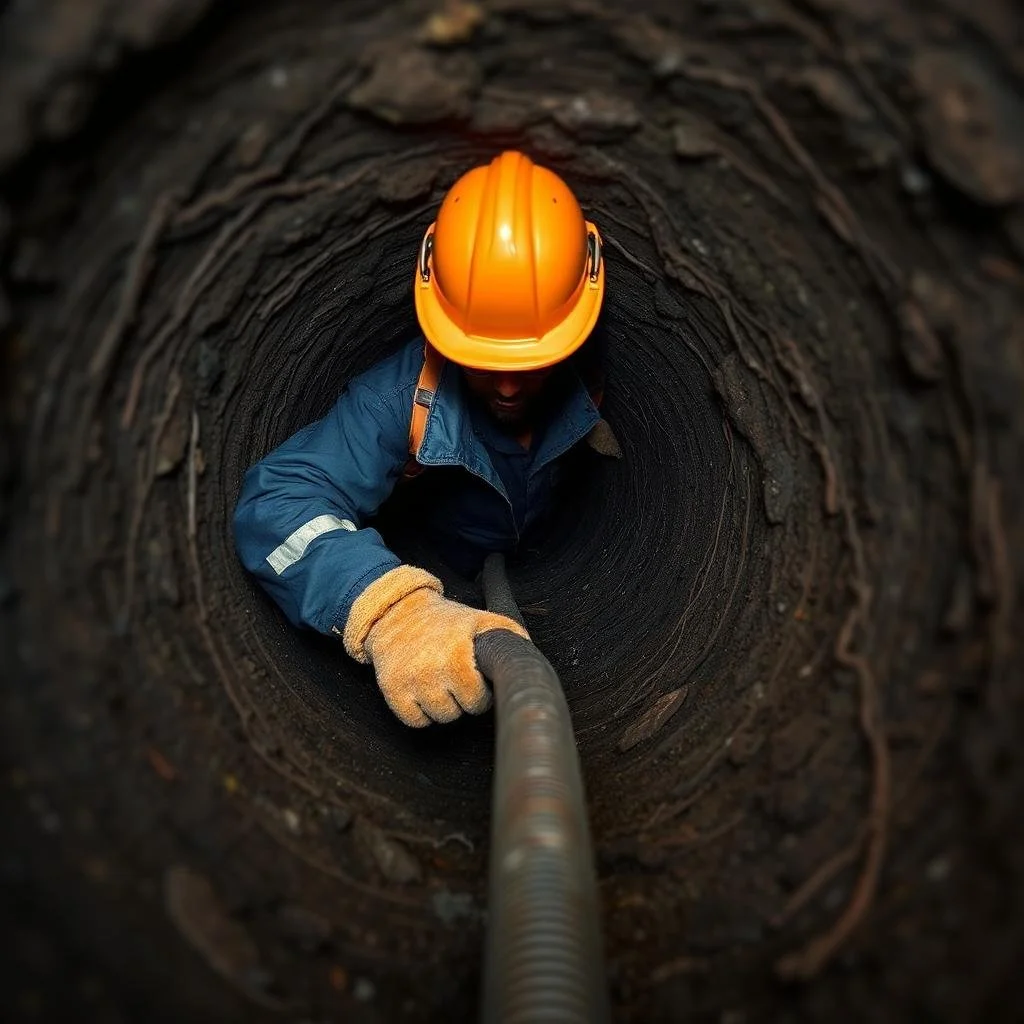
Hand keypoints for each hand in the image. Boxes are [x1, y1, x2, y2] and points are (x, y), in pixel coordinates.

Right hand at [344, 566, 527, 726]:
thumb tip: (529, 651)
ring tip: (441, 684)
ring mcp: (409, 681)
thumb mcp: (478, 619)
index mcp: (457, 655)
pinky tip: (424, 692)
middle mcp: (431, 670)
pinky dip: (421, 712)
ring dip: (443, 706)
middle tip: (456, 680)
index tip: (475, 681)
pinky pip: (414, 721)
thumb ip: (507, 632)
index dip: (480, 693)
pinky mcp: (391, 690)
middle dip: (461, 699)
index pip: (478, 700)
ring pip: (438, 718)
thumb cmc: (443, 620)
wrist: (397, 611)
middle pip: (458, 712)